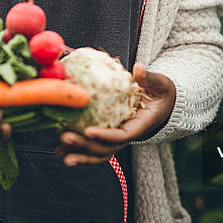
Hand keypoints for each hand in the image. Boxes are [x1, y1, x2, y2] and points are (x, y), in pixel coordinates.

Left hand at [55, 63, 175, 165]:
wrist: (162, 103)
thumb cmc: (160, 92)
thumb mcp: (159, 84)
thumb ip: (148, 78)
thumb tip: (138, 68)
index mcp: (139, 126)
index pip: (121, 136)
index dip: (105, 136)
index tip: (87, 130)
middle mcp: (127, 136)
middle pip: (106, 148)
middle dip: (85, 146)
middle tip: (65, 137)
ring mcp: (117, 139)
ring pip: (98, 153)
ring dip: (79, 154)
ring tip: (59, 153)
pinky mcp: (108, 137)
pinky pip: (93, 147)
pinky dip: (77, 151)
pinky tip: (60, 151)